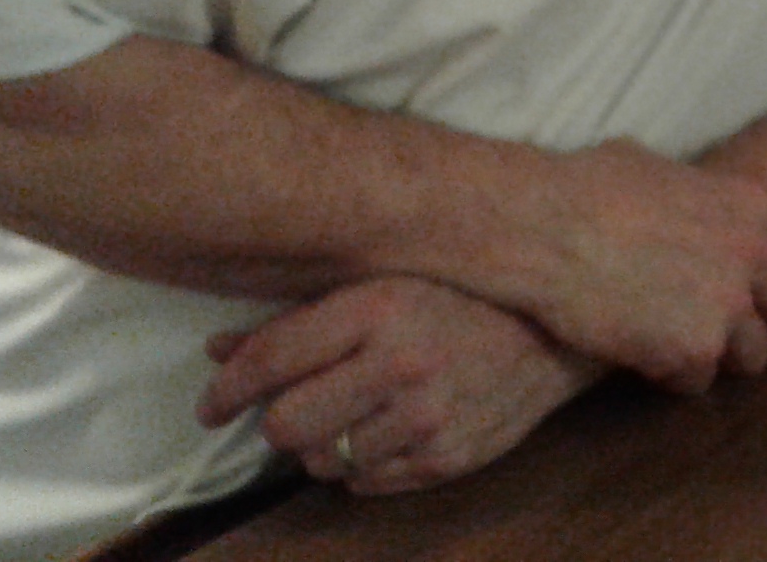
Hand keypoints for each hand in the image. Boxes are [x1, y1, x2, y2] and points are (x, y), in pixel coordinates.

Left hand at [197, 277, 597, 494]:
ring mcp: (427, 419)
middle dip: (277, 420)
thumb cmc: (460, 294)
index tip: (212, 404)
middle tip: (290, 405)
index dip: (227, 389)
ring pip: (321, 461)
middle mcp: (401, 364)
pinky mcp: (447, 459)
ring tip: (352, 411)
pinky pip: (365, 483)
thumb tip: (220, 354)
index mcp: (378, 307)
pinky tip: (385, 428)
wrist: (554, 328)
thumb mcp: (381, 283)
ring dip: (322, 443)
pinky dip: (361, 462)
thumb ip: (301, 320)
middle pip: (286, 425)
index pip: (271, 360)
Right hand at [518, 139, 766, 393]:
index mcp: (752, 205)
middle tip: (712, 322)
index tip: (728, 284)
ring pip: (753, 354)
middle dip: (755, 317)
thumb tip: (683, 199)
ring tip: (673, 346)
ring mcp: (730, 305)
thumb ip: (693, 194)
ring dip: (717, 353)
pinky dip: (672, 375)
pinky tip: (639, 357)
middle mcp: (755, 254)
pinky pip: (699, 381)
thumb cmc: (584, 186)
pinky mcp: (696, 349)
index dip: (755, 274)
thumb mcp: (657, 167)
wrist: (545, 226)